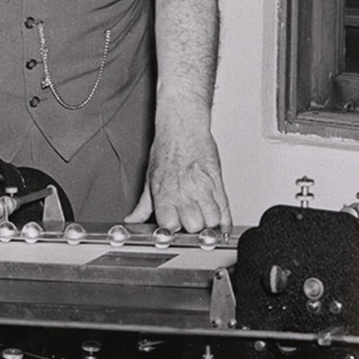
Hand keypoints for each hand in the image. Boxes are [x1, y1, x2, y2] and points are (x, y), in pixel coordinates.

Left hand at [136, 118, 230, 233]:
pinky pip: (225, 210)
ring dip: (208, 225)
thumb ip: (143, 205)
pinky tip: (220, 225)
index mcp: (165, 193)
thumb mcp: (150, 178)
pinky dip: (224, 222)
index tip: (172, 229)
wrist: (183, 128)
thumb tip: (133, 219)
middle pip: (193, 226)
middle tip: (188, 222)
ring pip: (211, 221)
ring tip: (202, 220)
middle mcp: (184, 192)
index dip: (172, 230)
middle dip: (191, 229)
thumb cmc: (167, 149)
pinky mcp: (217, 184)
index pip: (170, 226)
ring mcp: (203, 189)